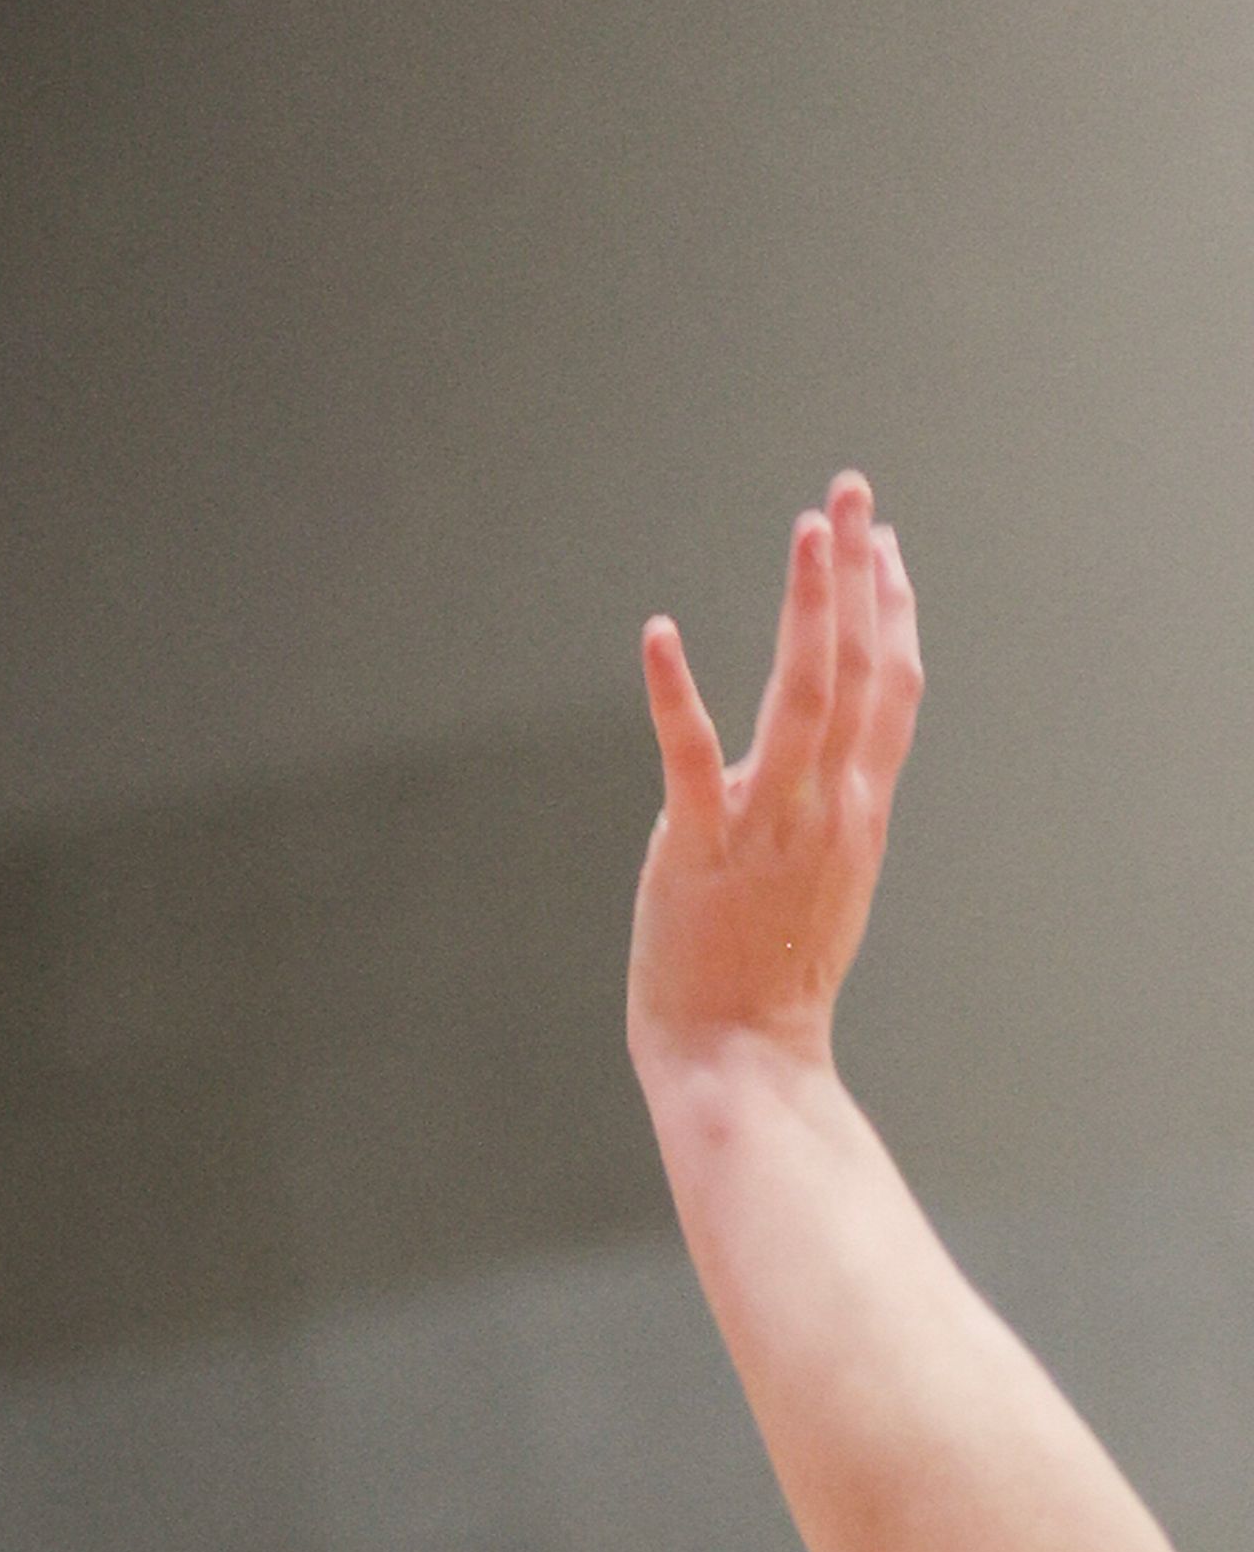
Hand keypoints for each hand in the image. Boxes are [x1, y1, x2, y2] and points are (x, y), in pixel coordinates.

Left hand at [630, 471, 922, 1079]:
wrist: (744, 1061)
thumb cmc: (774, 972)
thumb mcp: (826, 877)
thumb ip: (830, 809)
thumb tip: (828, 755)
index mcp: (858, 810)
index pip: (891, 690)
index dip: (890, 610)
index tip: (885, 543)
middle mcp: (828, 806)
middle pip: (859, 669)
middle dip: (858, 573)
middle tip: (852, 490)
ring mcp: (767, 824)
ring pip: (802, 695)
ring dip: (807, 605)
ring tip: (808, 528)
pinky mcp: (697, 848)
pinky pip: (689, 755)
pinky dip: (676, 691)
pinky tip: (659, 631)